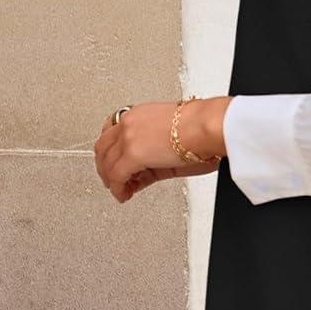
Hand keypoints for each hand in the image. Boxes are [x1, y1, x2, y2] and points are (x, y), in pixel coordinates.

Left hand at [93, 98, 229, 203]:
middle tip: (112, 179)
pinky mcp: (132, 155)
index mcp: (138, 114)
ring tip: (119, 190)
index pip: (112, 132)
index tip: (115, 160)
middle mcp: (129, 123)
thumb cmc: (200, 128)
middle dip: (105, 165)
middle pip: (103, 147)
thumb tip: (146, 170)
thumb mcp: (170, 137)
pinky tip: (123, 195)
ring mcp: (128, 138)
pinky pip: (117, 177)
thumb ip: (153, 151)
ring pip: (106, 163)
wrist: (207, 127)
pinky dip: (118, 189)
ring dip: (110, 179)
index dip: (110, 149)